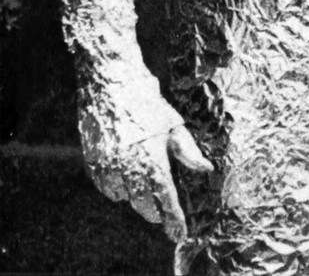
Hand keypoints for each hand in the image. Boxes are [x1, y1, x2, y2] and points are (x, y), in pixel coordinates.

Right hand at [79, 74, 212, 242]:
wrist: (111, 81)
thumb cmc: (146, 100)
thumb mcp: (173, 123)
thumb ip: (187, 151)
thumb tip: (206, 169)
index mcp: (153, 159)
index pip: (166, 200)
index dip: (174, 221)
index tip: (180, 235)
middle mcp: (130, 168)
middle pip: (144, 206)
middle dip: (155, 210)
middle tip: (163, 207)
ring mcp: (108, 166)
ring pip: (124, 198)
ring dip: (135, 195)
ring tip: (143, 179)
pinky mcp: (93, 162)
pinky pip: (106, 187)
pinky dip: (116, 186)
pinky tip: (125, 173)